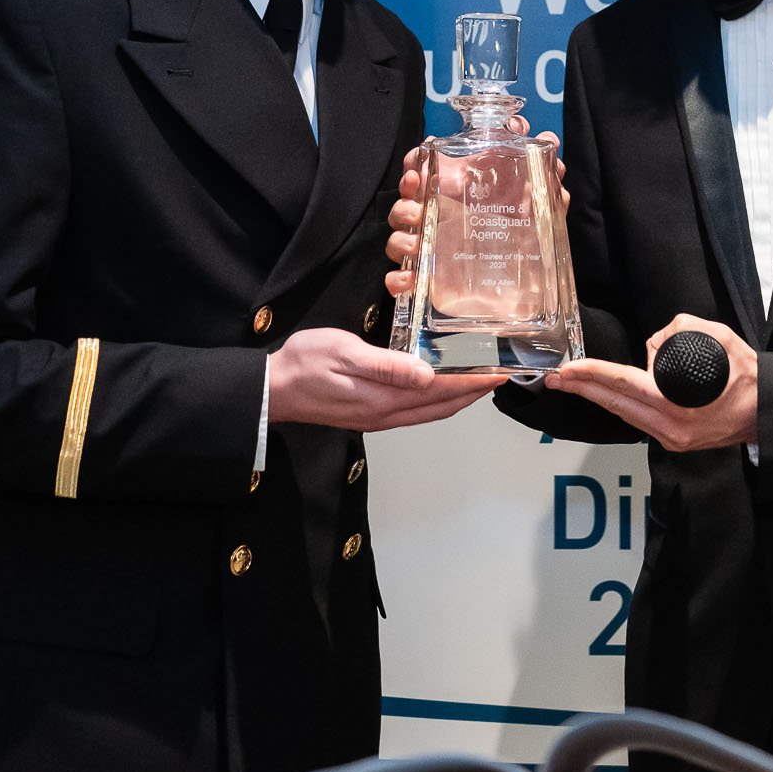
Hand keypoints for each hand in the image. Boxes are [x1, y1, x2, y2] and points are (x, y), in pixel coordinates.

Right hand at [267, 327, 502, 430]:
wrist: (271, 389)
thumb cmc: (303, 364)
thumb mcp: (345, 353)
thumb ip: (387, 365)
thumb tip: (427, 375)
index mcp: (384, 398)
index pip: (441, 391)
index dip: (473, 382)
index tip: (499, 371)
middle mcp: (386, 413)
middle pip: (442, 406)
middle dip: (474, 392)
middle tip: (501, 375)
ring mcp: (378, 417)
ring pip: (430, 411)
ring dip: (458, 398)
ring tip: (479, 381)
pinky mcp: (370, 414)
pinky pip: (414, 411)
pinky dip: (437, 400)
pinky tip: (440, 387)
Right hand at [383, 117, 565, 292]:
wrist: (527, 288)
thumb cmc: (523, 237)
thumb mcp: (537, 204)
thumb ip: (543, 173)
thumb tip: (550, 139)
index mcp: (457, 195)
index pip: (424, 171)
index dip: (414, 164)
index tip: (417, 165)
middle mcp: (438, 219)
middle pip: (406, 201)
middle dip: (404, 195)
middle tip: (415, 195)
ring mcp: (431, 250)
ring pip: (399, 237)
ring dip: (401, 236)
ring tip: (416, 241)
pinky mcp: (430, 281)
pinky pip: (402, 279)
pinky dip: (398, 279)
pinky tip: (409, 280)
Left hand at [545, 314, 757, 451]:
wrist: (767, 414)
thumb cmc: (748, 378)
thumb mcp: (718, 339)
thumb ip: (680, 332)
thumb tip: (655, 343)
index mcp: (677, 405)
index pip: (625, 384)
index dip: (593, 374)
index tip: (570, 368)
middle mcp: (669, 427)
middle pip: (615, 404)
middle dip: (582, 388)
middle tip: (555, 378)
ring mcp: (669, 438)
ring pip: (623, 414)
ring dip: (598, 396)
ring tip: (574, 383)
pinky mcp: (672, 442)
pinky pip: (637, 420)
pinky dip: (620, 405)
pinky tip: (606, 395)